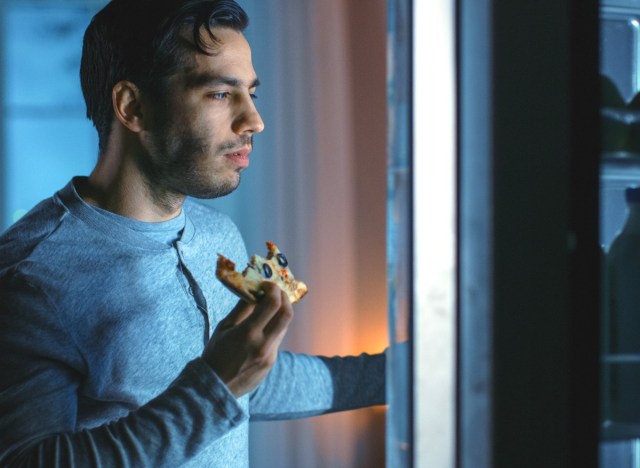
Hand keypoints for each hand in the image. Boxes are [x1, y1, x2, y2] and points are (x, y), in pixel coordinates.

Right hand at [203, 282, 293, 396]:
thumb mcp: (224, 327)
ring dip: (280, 312)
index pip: (272, 304)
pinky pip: (277, 339)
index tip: (266, 284)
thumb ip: (242, 308)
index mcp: (248, 333)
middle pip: (287, 314)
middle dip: (284, 298)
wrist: (215, 387)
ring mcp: (270, 356)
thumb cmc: (215, 354)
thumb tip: (254, 289)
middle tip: (276, 291)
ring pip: (283, 327)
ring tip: (270, 305)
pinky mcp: (271, 363)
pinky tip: (264, 324)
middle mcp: (263, 345)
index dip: (273, 289)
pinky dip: (274, 327)